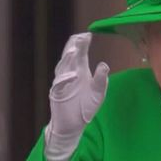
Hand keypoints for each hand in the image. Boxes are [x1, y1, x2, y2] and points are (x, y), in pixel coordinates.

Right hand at [44, 33, 108, 160]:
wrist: (73, 126)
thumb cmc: (85, 108)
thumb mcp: (98, 94)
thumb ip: (101, 80)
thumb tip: (104, 64)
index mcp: (80, 72)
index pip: (80, 54)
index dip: (83, 44)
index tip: (88, 34)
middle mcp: (70, 75)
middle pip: (70, 57)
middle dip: (74, 46)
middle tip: (80, 37)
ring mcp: (61, 84)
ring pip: (63, 68)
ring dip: (67, 59)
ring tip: (74, 49)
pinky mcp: (57, 95)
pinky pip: (60, 85)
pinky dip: (65, 79)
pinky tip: (72, 75)